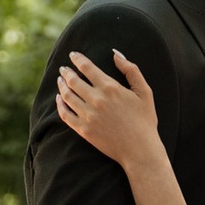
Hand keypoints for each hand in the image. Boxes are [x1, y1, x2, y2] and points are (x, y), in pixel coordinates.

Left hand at [56, 50, 163, 167]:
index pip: (87, 67)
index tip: (73, 55)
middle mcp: (96, 100)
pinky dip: (60, 104)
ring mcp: (88, 116)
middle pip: (74, 80)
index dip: (78, 59)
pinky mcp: (83, 130)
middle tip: (63, 68)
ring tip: (60, 81)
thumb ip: (131, 70)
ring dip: (61, 85)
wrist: (140, 150)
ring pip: (67, 95)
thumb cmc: (144, 120)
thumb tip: (116, 54)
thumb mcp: (144, 92)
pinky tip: (59, 99)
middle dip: (66, 72)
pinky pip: (65, 114)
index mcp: (110, 88)